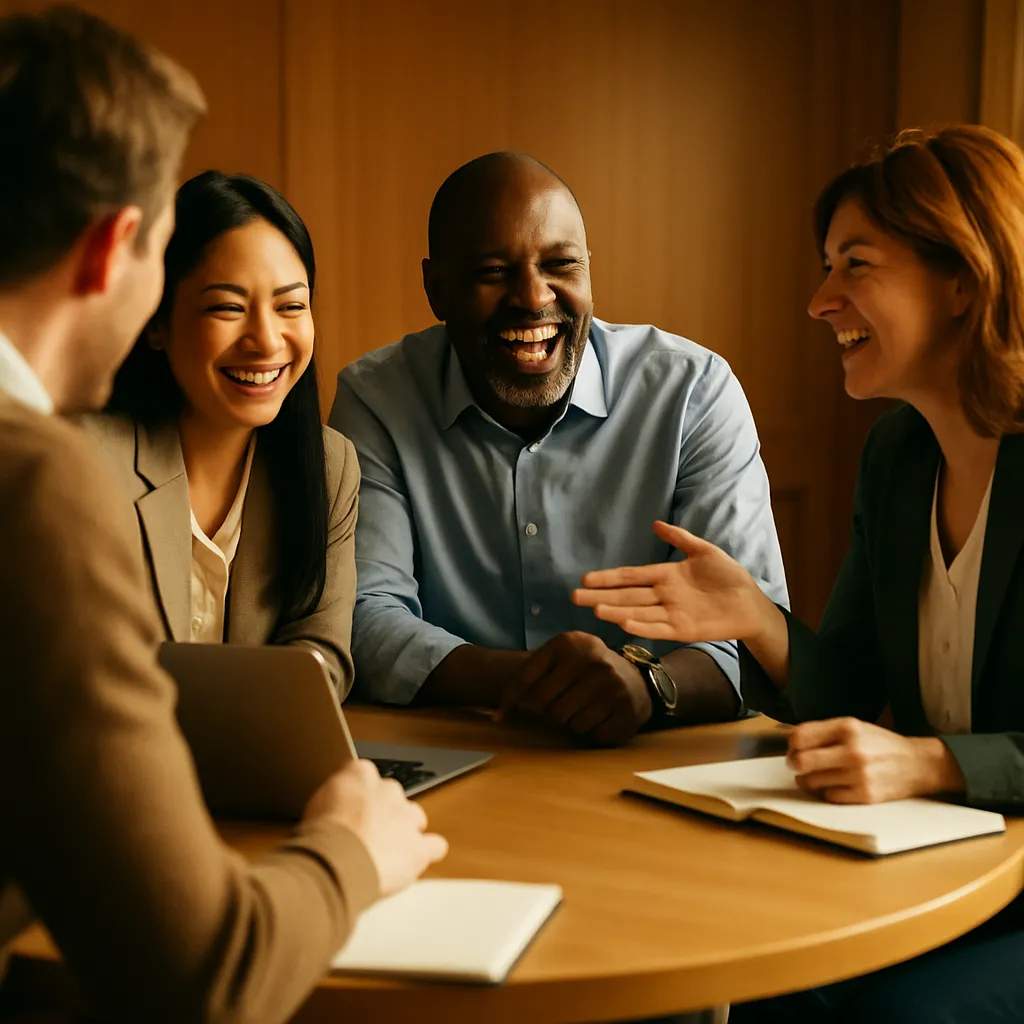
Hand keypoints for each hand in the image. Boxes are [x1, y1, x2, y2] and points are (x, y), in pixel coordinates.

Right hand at [303, 759, 448, 895]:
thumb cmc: (319, 835)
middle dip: (382, 813)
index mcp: (360, 775)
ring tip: (387, 850)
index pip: (364, 776)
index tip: (350, 810)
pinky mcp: (417, 847)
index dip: (357, 796)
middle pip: (392, 796)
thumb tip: (333, 803)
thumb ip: (331, 797)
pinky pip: (434, 845)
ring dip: (404, 831)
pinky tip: (416, 859)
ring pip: (414, 817)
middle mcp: (387, 790)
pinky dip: (427, 852)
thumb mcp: (313, 803)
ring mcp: (406, 817)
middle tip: (364, 834)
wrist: (336, 860)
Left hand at [499, 631, 651, 744]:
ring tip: (579, 708)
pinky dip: (590, 731)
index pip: (525, 680)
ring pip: (566, 722)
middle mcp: (592, 659)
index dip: (512, 701)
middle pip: (543, 705)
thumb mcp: (557, 661)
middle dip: (543, 713)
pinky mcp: (626, 709)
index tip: (506, 713)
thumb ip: (526, 680)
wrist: (634, 679)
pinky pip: (590, 734)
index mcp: (569, 643)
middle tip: (554, 707)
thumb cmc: (583, 672)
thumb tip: (499, 717)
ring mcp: (612, 684)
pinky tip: (597, 716)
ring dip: (568, 723)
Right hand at [572, 521, 771, 643]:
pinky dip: (642, 627)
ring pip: (638, 611)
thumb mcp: (704, 551)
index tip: (586, 578)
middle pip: (627, 595)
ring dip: (617, 611)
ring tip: (595, 609)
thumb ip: (680, 538)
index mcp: (666, 576)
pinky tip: (624, 623)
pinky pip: (658, 628)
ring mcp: (671, 613)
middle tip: (575, 597)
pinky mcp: (683, 630)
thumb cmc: (728, 576)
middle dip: (601, 595)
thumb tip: (655, 523)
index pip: (631, 576)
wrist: (750, 602)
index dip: (610, 577)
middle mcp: (663, 595)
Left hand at [788, 717, 965, 803]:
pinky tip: (833, 785)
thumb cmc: (880, 744)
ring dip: (808, 780)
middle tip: (797, 764)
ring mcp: (859, 774)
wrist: (917, 764)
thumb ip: (824, 731)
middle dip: (794, 763)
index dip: (791, 743)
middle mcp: (853, 750)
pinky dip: (826, 792)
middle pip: (801, 761)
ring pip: (811, 781)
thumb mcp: (855, 726)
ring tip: (816, 775)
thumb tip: (791, 741)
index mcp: (848, 727)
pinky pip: (828, 796)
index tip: (794, 747)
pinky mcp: (865, 795)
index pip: (801, 735)